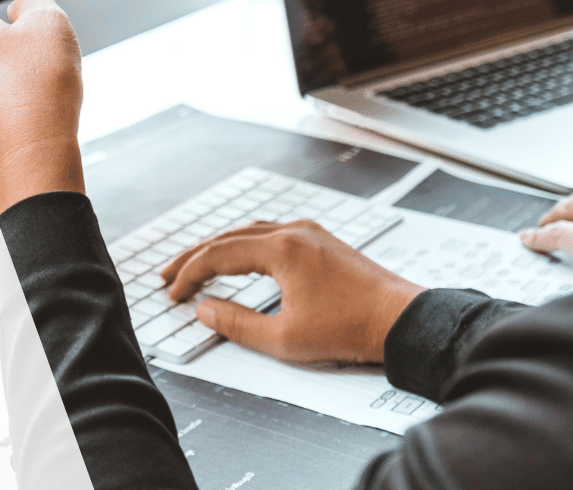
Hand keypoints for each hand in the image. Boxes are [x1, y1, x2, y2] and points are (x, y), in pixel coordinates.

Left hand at [0, 0, 85, 214]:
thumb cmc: (39, 99)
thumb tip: (23, 13)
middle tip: (32, 71)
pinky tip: (21, 130)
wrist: (34, 171)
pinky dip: (2, 121)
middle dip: (0, 51)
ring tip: (30, 104)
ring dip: (3, 87)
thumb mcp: (53, 28)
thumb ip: (36, 5)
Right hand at [159, 220, 424, 364]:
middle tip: (169, 275)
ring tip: (197, 267)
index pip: (218, 255)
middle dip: (195, 257)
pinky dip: (245, 246)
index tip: (173, 294)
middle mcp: (294, 232)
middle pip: (229, 236)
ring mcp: (311, 233)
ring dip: (220, 248)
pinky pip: (272, 234)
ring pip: (250, 232)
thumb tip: (204, 310)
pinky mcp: (323, 242)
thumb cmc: (350, 331)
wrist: (403, 322)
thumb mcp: (284, 339)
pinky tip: (240, 260)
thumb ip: (237, 324)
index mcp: (281, 249)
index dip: (190, 274)